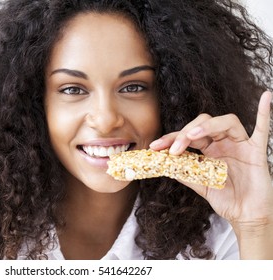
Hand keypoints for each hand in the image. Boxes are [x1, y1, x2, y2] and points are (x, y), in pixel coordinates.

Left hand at [149, 91, 272, 228]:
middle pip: (204, 124)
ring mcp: (240, 145)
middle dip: (185, 133)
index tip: (154, 146)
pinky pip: (263, 130)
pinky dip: (263, 113)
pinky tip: (266, 97)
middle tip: (172, 148)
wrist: (247, 215)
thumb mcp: (199, 184)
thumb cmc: (226, 199)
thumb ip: (184, 173)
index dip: (171, 138)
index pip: (188, 136)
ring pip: (226, 122)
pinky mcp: (257, 152)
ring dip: (208, 126)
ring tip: (191, 136)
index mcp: (209, 149)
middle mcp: (224, 143)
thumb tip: (162, 164)